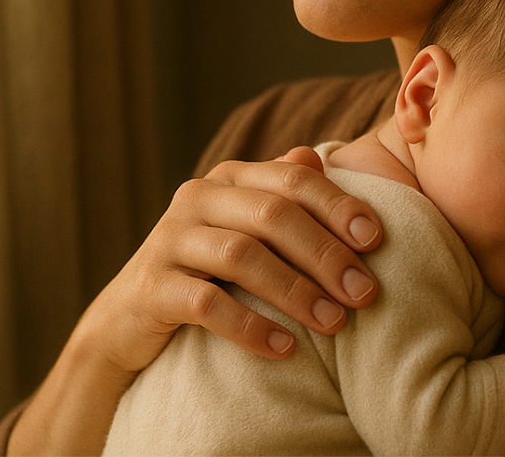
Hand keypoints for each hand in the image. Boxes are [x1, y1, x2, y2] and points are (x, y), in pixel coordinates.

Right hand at [79, 146, 384, 372]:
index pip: (292, 179)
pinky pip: (206, 303)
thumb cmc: (204, 271)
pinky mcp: (151, 287)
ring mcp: (169, 240)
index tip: (377, 240)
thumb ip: (277, 194)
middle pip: (272, 214)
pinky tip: (284, 348)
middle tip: (364, 293)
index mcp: (227, 179)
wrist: (127, 320)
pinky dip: (250, 326)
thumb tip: (315, 155)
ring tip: (334, 322)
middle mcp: (196, 199)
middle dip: (325, 253)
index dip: (338, 205)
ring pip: (242, 256)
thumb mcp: (242, 230)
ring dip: (295, 290)